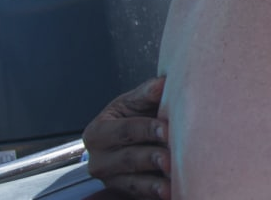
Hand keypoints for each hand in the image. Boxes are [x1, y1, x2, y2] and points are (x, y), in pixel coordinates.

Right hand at [81, 76, 170, 198]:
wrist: (135, 137)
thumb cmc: (136, 115)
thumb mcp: (135, 102)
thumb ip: (148, 92)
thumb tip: (164, 82)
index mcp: (98, 131)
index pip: (125, 130)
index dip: (147, 129)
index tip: (167, 129)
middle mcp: (98, 159)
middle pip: (127, 158)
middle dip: (151, 157)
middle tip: (171, 159)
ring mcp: (109, 179)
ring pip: (132, 181)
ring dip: (154, 182)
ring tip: (172, 181)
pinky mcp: (121, 192)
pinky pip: (138, 195)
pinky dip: (154, 193)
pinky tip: (169, 192)